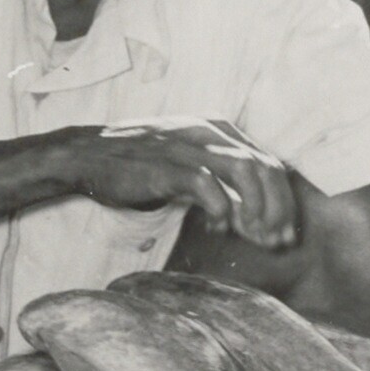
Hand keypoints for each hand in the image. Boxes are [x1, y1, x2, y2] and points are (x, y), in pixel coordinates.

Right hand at [58, 119, 298, 249]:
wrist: (86, 155)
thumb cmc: (135, 165)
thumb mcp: (185, 165)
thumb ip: (218, 182)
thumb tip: (250, 218)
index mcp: (218, 129)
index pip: (269, 162)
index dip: (283, 202)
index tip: (283, 234)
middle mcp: (209, 131)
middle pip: (265, 167)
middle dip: (278, 209)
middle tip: (277, 242)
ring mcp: (187, 145)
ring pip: (245, 171)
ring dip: (257, 208)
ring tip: (255, 236)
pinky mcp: (166, 164)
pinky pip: (207, 184)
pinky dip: (220, 208)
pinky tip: (217, 228)